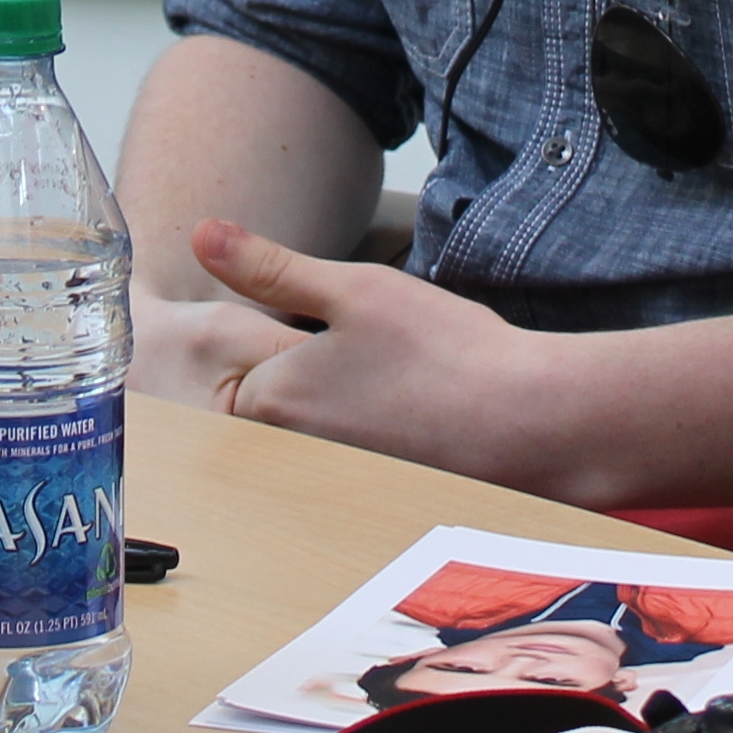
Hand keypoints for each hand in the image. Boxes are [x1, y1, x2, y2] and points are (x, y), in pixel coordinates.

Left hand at [154, 219, 573, 485]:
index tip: (347, 331)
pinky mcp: (371, 495)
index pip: (244, 357)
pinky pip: (351, 458)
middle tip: (385, 366)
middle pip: (277, 399)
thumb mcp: (351, 286)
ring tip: (407, 389)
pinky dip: (378, 435)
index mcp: (273, 400)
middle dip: (315, 372)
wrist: (530, 423)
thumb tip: (201, 236)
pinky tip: (422, 418)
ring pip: (316, 428)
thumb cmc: (445, 353)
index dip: (291, 329)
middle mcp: (291, 454)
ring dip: (347, 405)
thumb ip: (269, 265)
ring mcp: (331, 481)